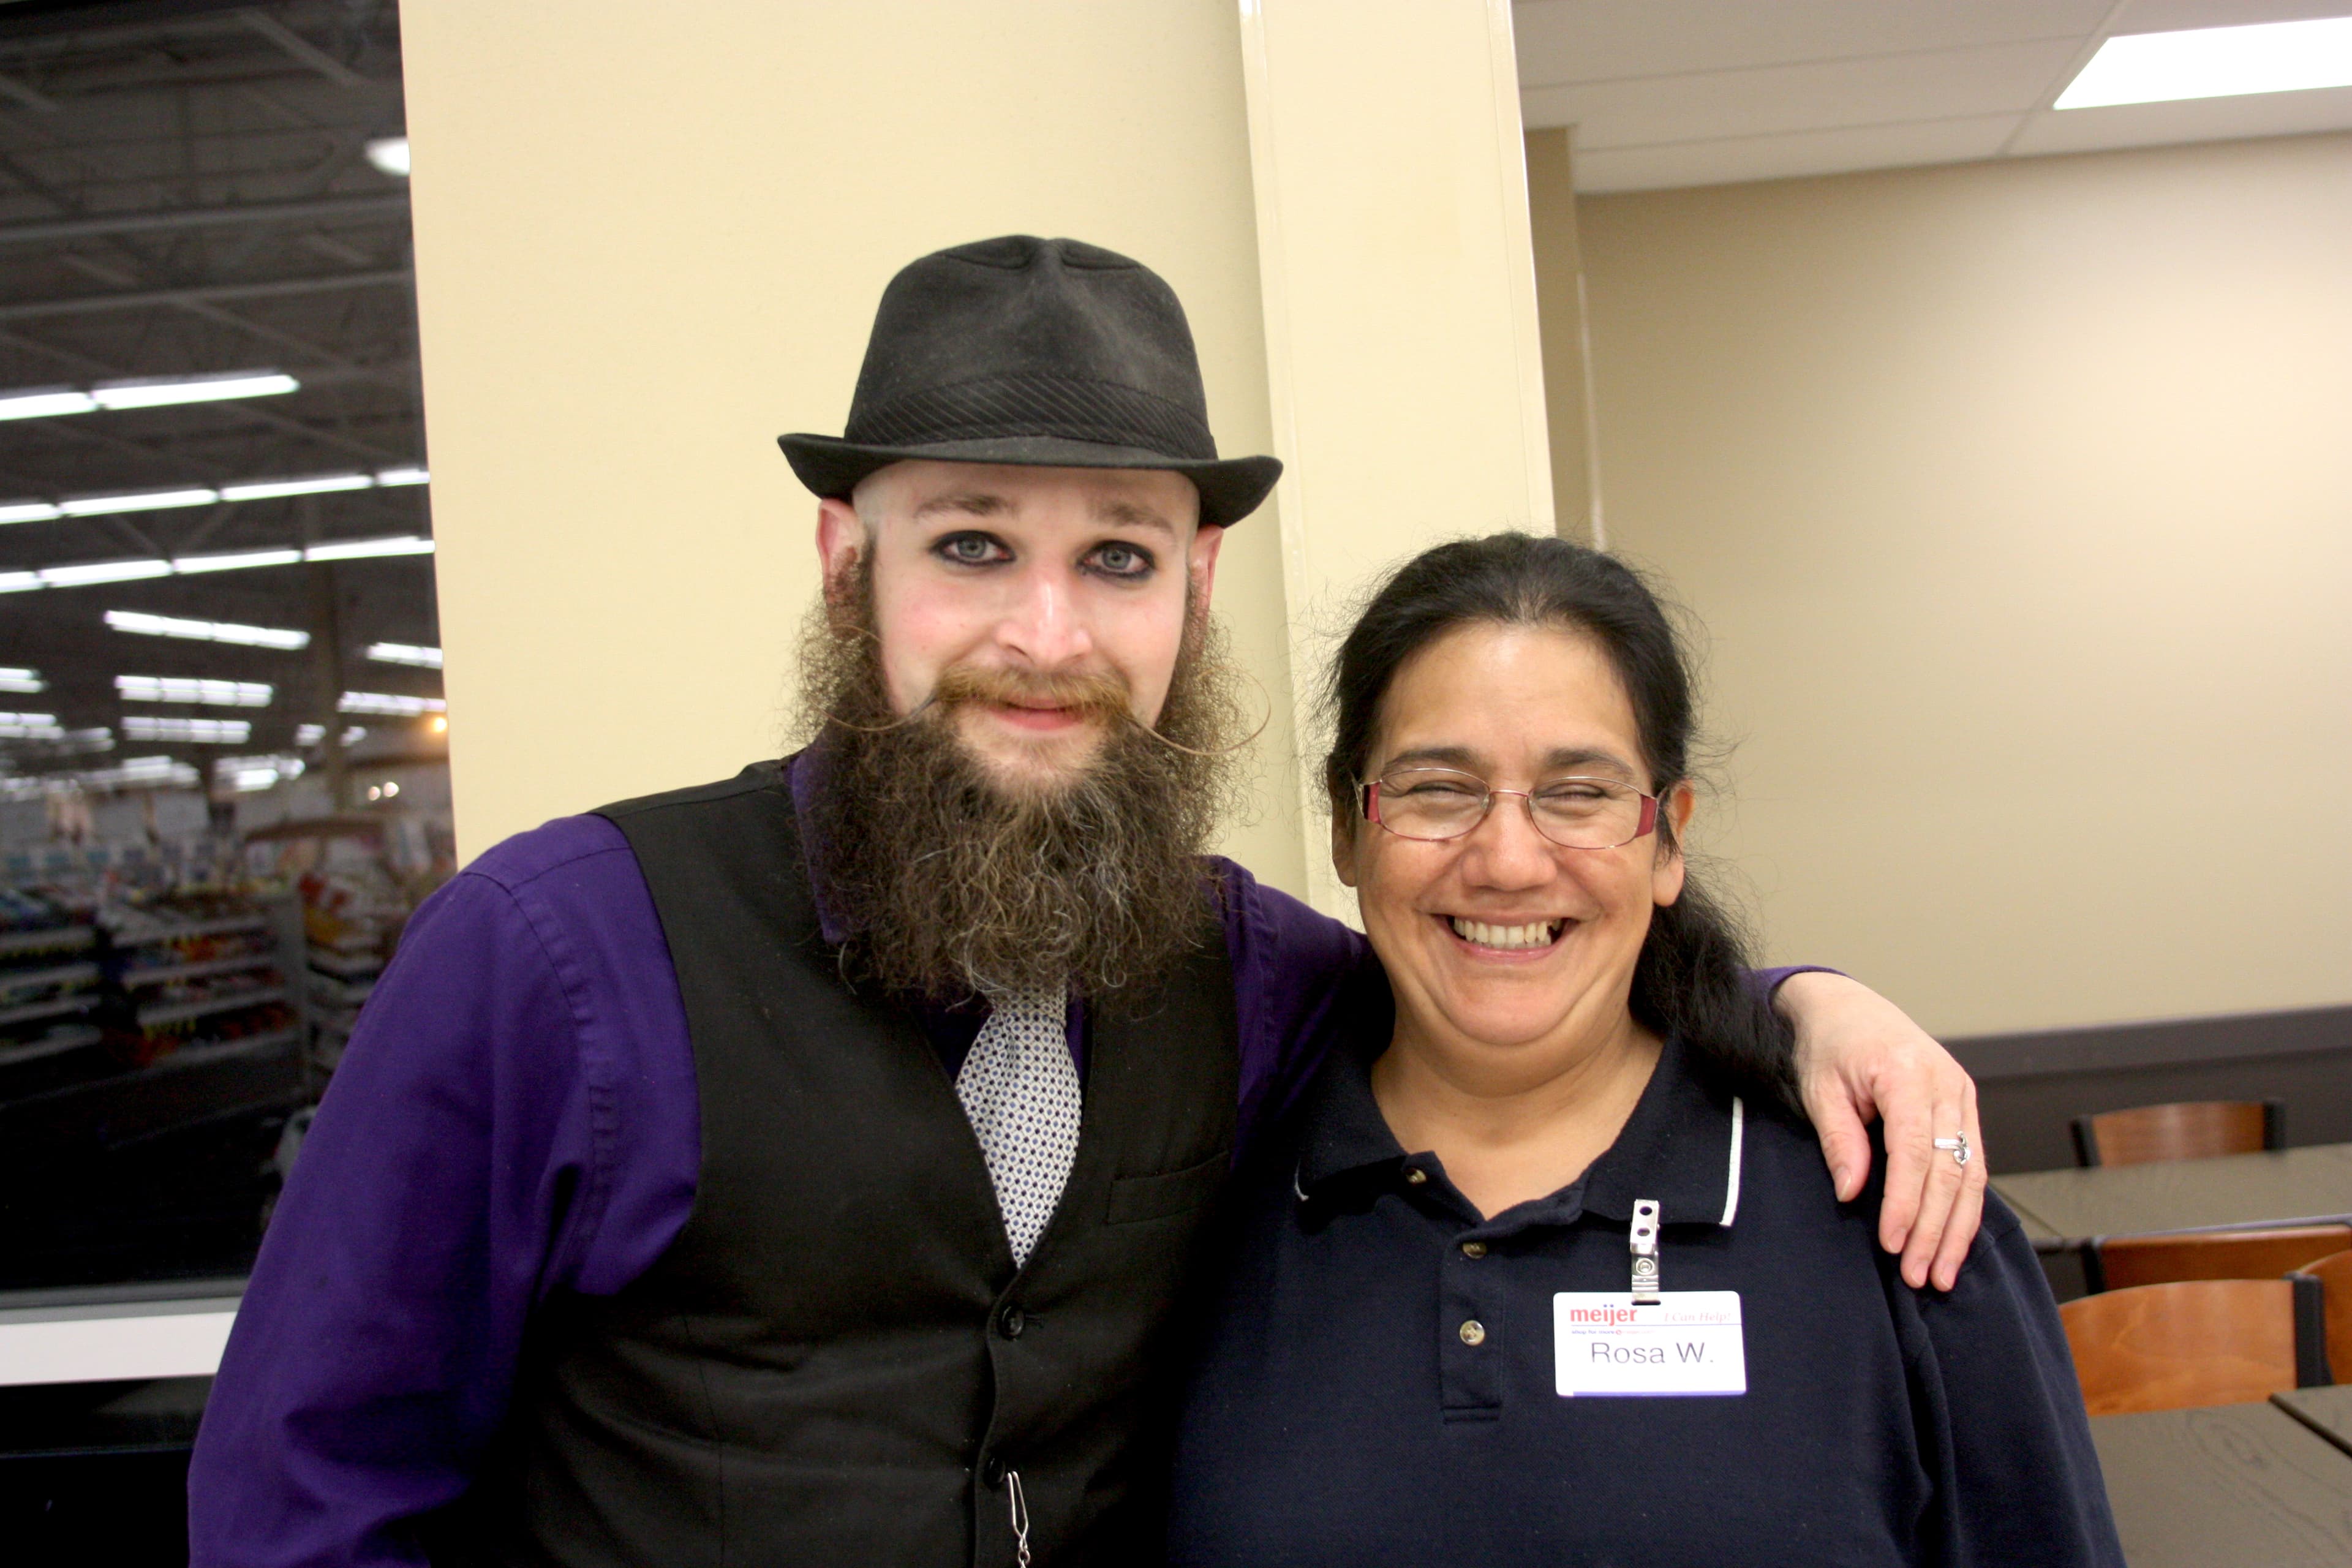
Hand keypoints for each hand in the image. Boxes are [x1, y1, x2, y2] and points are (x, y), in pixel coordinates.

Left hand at [1777, 971, 1986, 1291]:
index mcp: (1907, 1073)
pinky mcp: (1964, 1106)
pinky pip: (1973, 1163)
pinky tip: (1955, 1240)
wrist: (1847, 1006)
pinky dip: (1965, 1206)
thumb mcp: (1820, 1088)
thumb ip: (1840, 1139)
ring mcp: (1961, 1094)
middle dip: (1935, 1229)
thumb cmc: (1830, 1043)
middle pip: (1949, 1170)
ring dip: (1957, 1228)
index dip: (1905, 1203)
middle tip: (1919, 1274)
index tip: (1892, 1243)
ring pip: (1971, 1173)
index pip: (1913, 1152)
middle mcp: (1946, 1083)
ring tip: (1941, 1272)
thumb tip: (1852, 1192)